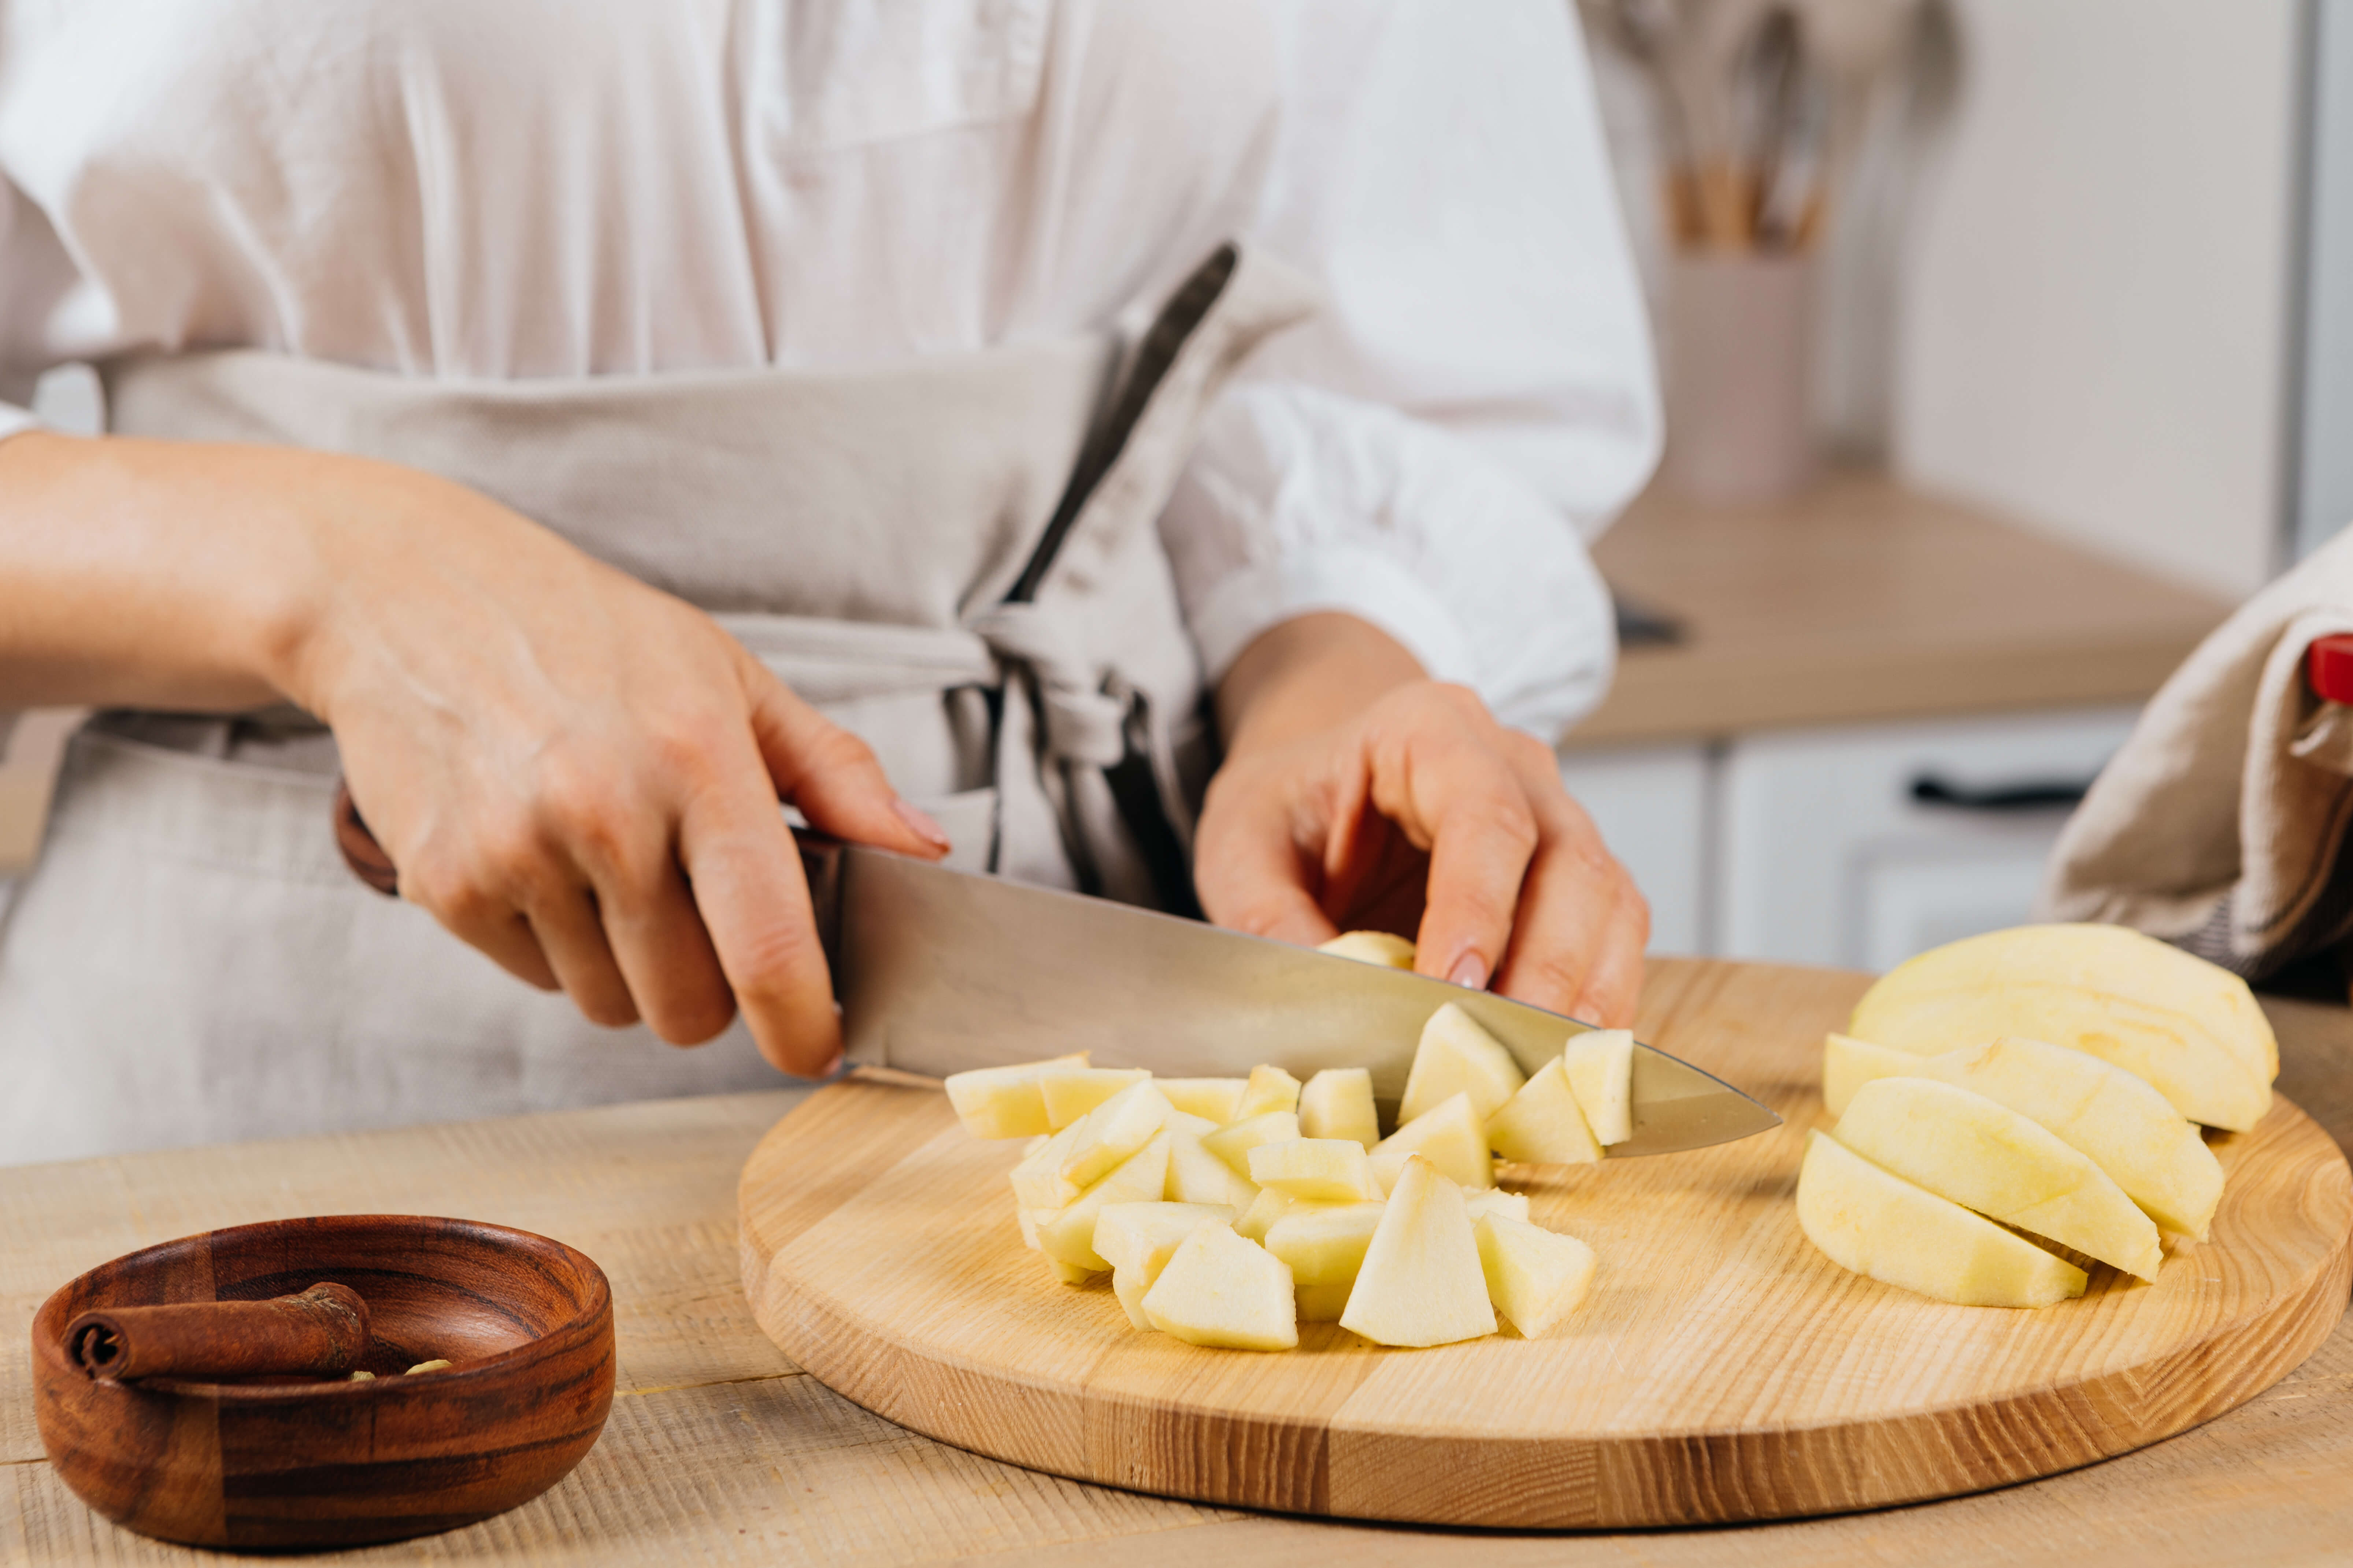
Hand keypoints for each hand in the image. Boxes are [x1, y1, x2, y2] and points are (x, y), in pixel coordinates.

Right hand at [278, 453, 947, 1072]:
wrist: (410, 595)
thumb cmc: (589, 634)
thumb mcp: (730, 677)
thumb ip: (836, 772)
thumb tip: (923, 847)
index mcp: (697, 760)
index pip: (767, 942)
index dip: (803, 1022)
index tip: (818, 1047)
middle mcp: (605, 812)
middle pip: (690, 1004)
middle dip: (711, 993)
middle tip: (701, 923)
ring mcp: (518, 853)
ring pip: (612, 1005)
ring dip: (630, 971)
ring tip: (613, 871)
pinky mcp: (446, 884)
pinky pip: (538, 979)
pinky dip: (556, 947)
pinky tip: (548, 862)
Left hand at [1195, 615, 1645, 1025]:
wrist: (1320, 780)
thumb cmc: (1286, 805)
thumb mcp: (1239, 843)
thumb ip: (1267, 914)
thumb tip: (1322, 998)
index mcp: (1430, 730)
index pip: (1484, 815)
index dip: (1479, 906)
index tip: (1455, 987)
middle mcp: (1516, 764)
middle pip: (1571, 862)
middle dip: (1547, 968)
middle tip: (1508, 1052)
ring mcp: (1558, 818)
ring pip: (1611, 903)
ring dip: (1587, 994)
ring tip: (1544, 1072)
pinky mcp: (1574, 879)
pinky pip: (1613, 937)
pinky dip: (1596, 1001)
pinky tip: (1560, 1060)